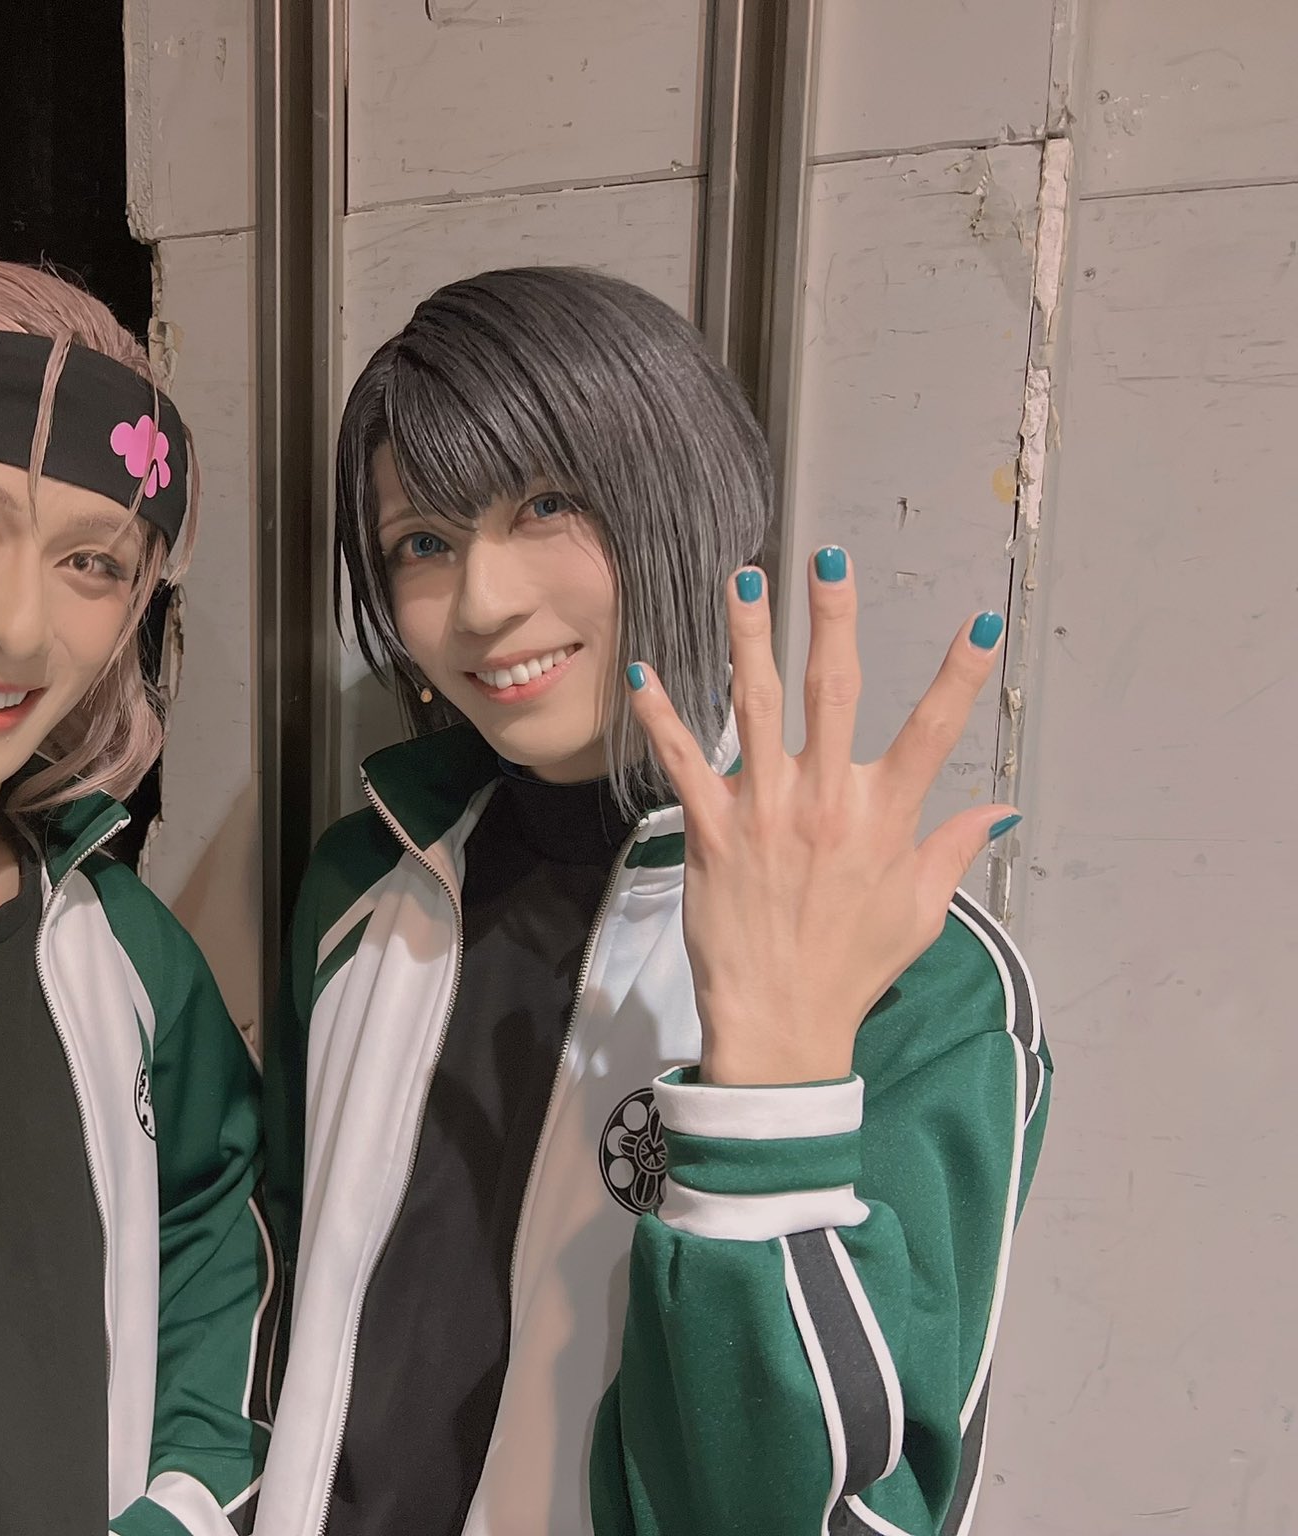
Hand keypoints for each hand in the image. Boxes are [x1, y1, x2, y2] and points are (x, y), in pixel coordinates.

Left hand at [624, 549, 1014, 1085]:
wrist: (782, 1025)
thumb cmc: (853, 968)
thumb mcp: (921, 911)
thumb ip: (953, 848)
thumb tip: (1002, 811)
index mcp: (884, 818)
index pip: (934, 732)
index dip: (959, 676)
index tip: (978, 624)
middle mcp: (826, 802)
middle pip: (835, 692)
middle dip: (833, 619)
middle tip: (828, 556)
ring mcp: (764, 811)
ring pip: (755, 706)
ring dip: (748, 638)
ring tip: (743, 579)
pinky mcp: (709, 830)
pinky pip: (682, 761)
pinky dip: (660, 715)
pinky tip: (642, 671)